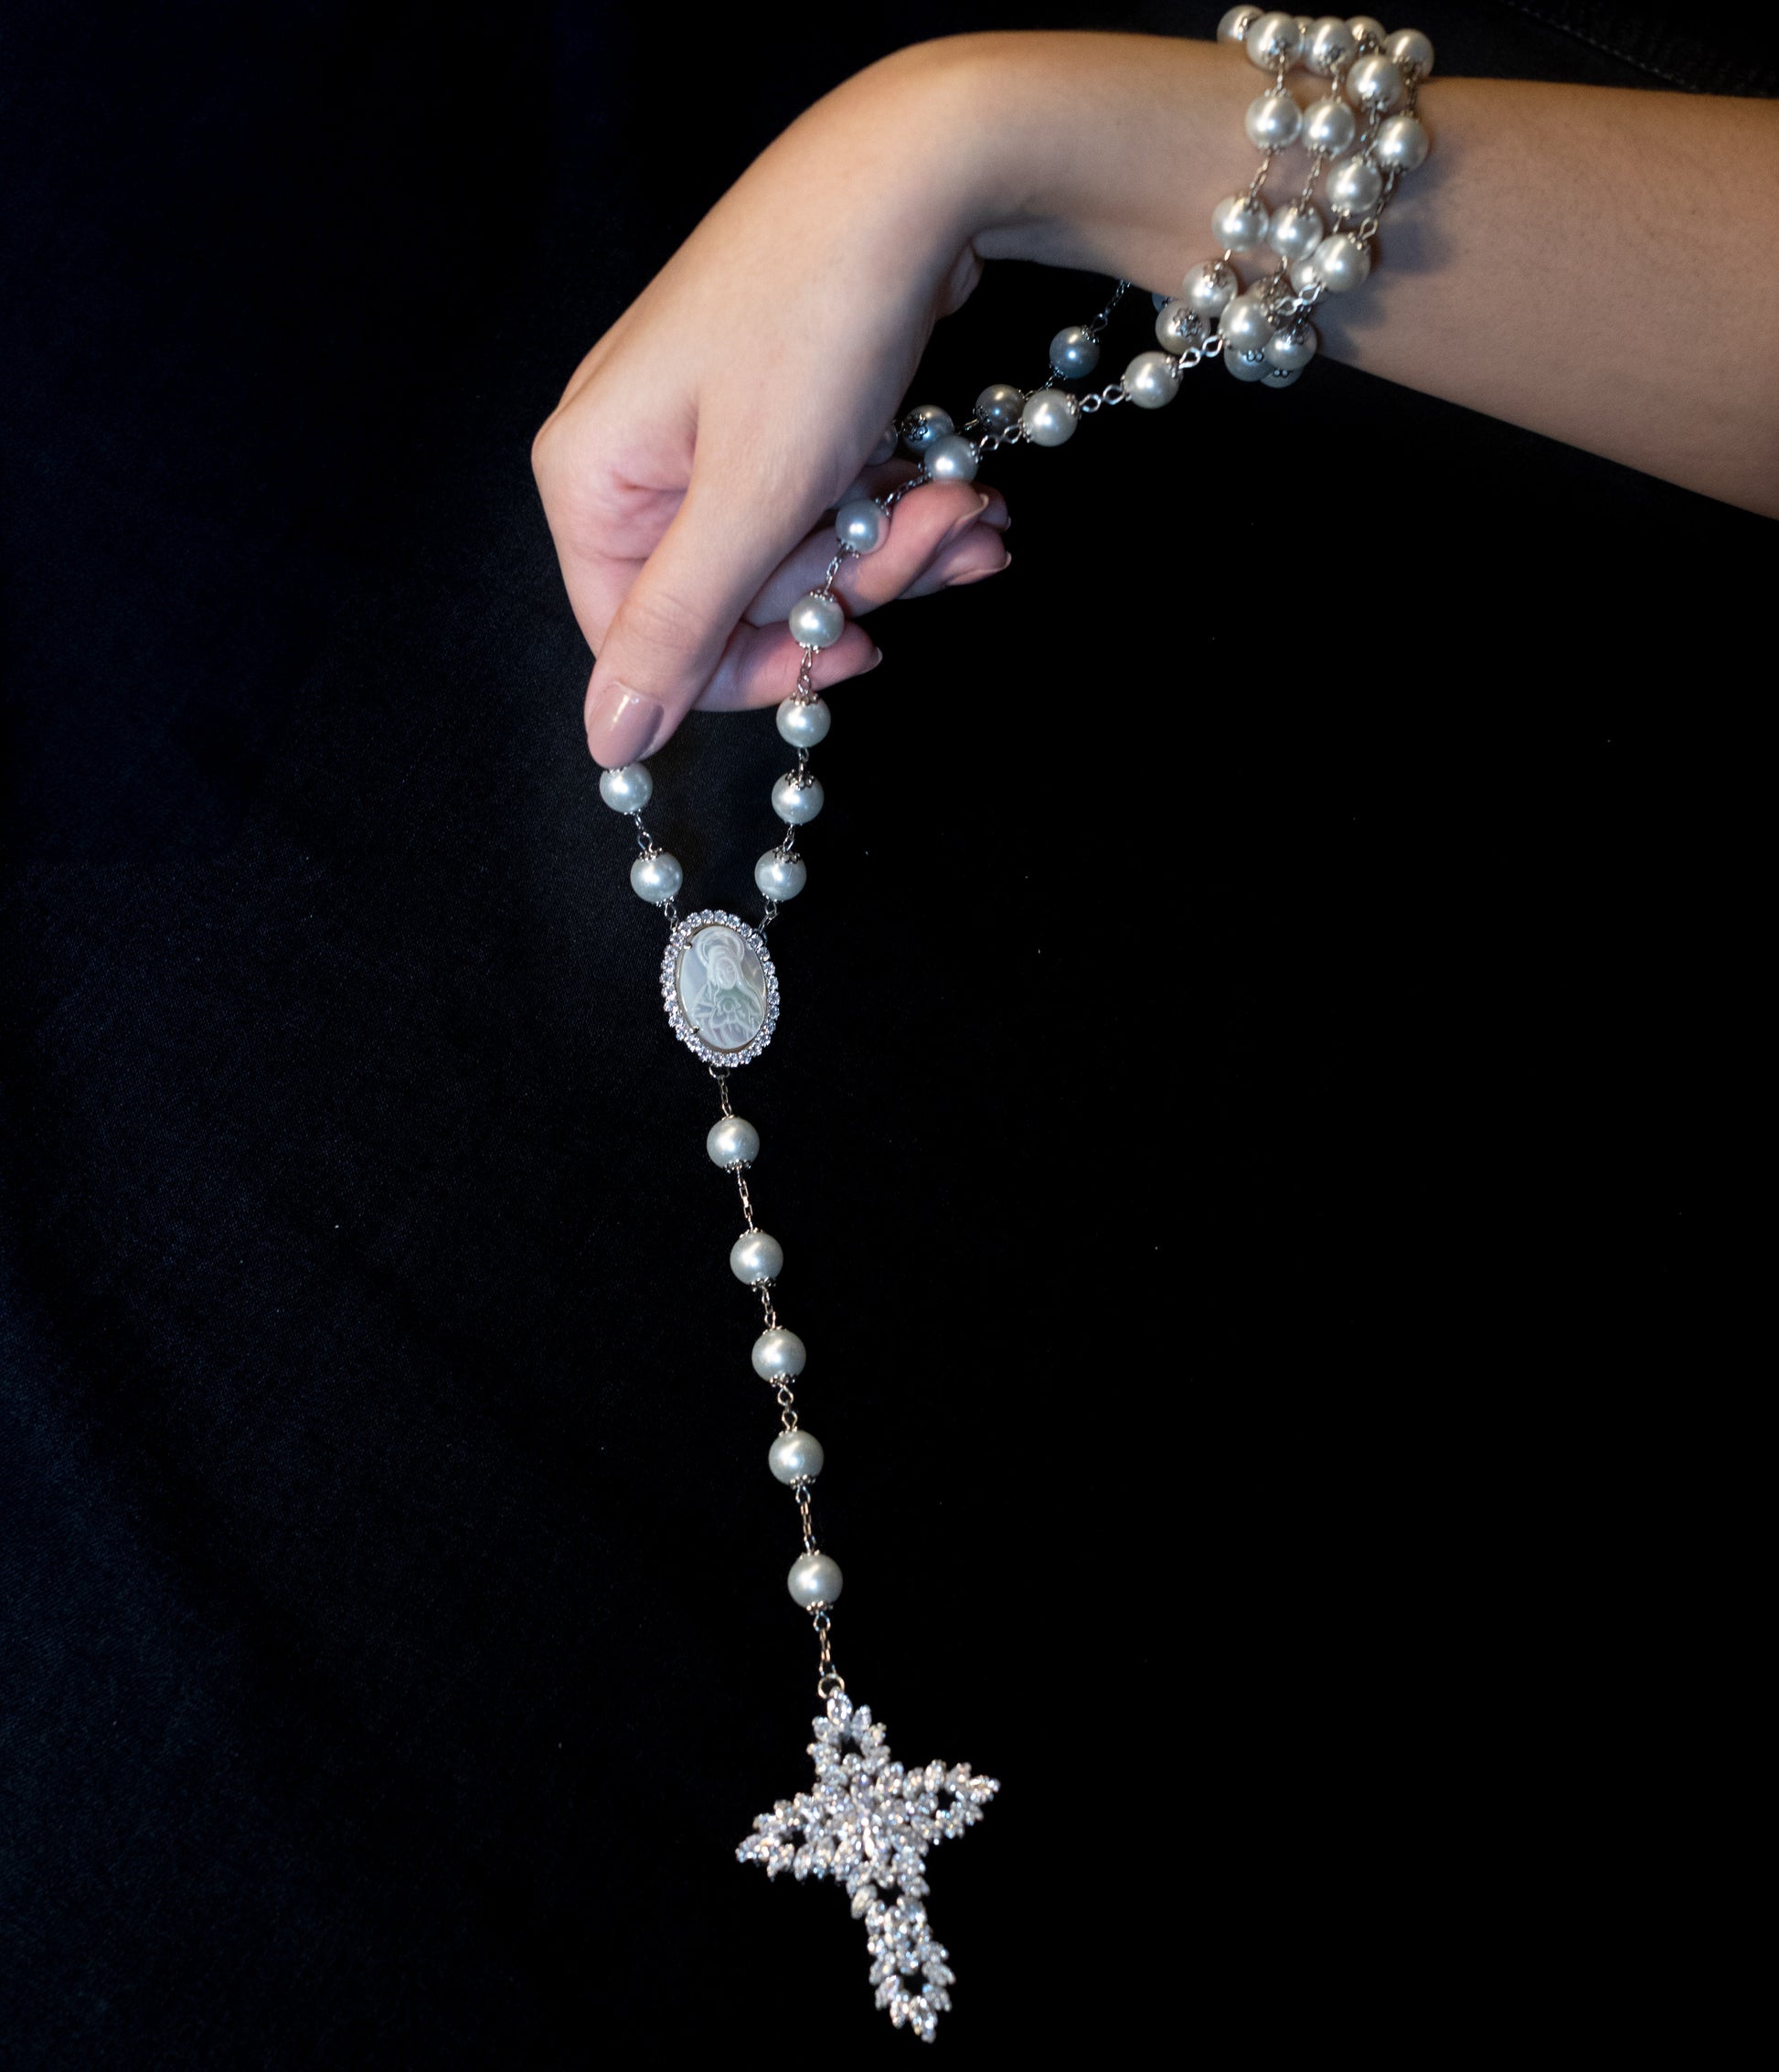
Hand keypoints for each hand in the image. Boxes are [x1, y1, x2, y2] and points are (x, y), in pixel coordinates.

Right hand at [532, 44, 1014, 768]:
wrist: (920, 162)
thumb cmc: (816, 316)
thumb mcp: (750, 495)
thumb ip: (677, 628)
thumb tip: (609, 744)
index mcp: (593, 479)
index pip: (647, 644)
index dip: (757, 665)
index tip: (850, 648)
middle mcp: (637, 460)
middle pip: (738, 602)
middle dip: (853, 582)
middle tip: (935, 535)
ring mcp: (709, 435)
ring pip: (799, 559)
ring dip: (896, 549)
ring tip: (969, 503)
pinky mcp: (777, 414)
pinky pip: (828, 507)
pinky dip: (899, 510)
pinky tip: (964, 490)